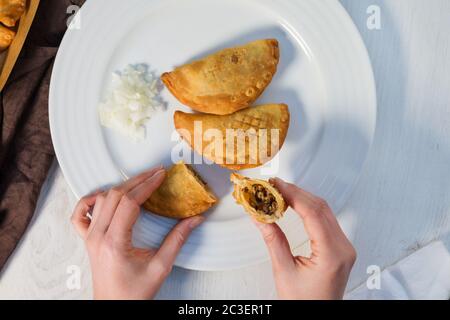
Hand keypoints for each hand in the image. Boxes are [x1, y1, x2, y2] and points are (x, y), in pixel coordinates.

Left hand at [71, 167, 203, 299]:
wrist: (114, 307)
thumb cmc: (134, 293)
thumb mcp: (160, 267)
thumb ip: (177, 240)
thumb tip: (195, 219)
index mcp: (114, 242)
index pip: (129, 203)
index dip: (147, 185)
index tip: (161, 175)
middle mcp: (98, 237)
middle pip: (115, 196)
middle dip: (138, 180)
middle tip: (156, 172)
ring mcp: (89, 237)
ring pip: (101, 200)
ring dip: (121, 187)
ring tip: (140, 180)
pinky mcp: (87, 240)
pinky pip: (80, 214)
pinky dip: (90, 200)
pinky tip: (103, 196)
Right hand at [254, 178, 355, 299]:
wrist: (317, 318)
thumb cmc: (304, 303)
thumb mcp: (284, 272)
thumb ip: (273, 241)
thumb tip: (260, 217)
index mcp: (332, 254)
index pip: (313, 213)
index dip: (293, 195)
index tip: (276, 185)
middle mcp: (343, 248)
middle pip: (321, 208)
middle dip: (296, 192)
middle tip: (274, 185)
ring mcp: (344, 247)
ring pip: (325, 211)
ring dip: (303, 198)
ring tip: (281, 191)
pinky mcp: (340, 248)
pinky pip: (326, 220)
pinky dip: (309, 208)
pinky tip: (295, 204)